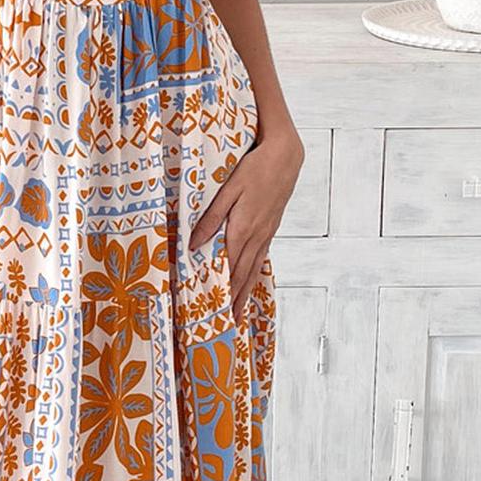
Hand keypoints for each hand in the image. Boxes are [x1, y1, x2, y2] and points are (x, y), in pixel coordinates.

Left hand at [189, 130, 303, 316]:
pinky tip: (251, 282)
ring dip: (244, 292)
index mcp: (242, 228)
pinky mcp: (271, 228)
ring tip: (238, 313)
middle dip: (233, 300)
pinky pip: (261, 258)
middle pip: (241, 274)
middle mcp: (256, 236)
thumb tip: (195, 243)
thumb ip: (212, 217)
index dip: (221, 289)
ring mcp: (266, 233)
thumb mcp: (229, 188)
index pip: (228, 267)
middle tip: (225, 323)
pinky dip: (254, 275)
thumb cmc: (255, 168)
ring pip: (253, 269)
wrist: (286, 157)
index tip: (213, 309)